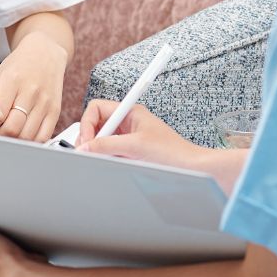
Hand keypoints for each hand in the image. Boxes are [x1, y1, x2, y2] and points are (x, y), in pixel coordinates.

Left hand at [0, 36, 67, 140]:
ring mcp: (45, 102)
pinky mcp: (55, 110)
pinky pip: (43, 136)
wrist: (46, 52)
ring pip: (27, 136)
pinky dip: (30, 142)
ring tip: (5, 139)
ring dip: (13, 142)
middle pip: (12, 128)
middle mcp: (31, 91)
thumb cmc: (19, 64)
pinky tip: (22, 138)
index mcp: (12, 79)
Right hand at [76, 100, 208, 169]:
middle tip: (87, 152)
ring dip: (98, 149)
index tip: (85, 141)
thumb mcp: (135, 146)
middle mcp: (128, 123)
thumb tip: (85, 148)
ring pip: (102, 140)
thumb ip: (107, 145)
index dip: (87, 123)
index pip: (97, 108)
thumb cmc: (172, 152)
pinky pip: (110, 152)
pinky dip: (106, 158)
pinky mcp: (131, 153)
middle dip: (89, 138)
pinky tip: (110, 164)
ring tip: (101, 159)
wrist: (191, 168)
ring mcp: (129, 138)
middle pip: (96, 124)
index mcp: (130, 112)